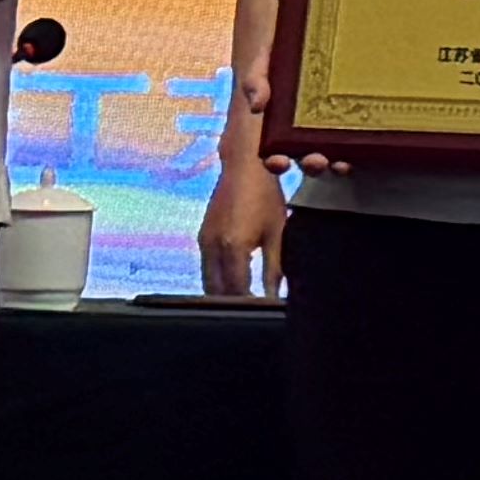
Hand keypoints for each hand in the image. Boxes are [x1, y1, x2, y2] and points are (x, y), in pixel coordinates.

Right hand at [199, 154, 288, 301]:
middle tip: (251, 313)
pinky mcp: (202, 236)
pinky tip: (233, 282)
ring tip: (243, 302)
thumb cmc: (264, 194)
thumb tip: (275, 295)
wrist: (244, 164)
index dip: (248, 306)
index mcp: (233, 247)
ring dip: (223, 295)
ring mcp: (204, 241)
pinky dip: (217, 280)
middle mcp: (213, 247)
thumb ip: (275, 268)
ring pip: (209, 282)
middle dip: (233, 305)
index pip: (237, 291)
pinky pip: (207, 268)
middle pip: (218, 292)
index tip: (260, 315)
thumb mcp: (277, 232)